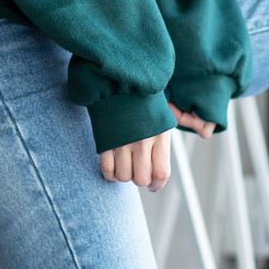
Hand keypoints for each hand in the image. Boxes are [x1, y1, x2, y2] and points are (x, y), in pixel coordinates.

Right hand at [97, 105, 218, 189]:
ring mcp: (122, 142)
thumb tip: (159, 176)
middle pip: (141, 179)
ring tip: (126, 166)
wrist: (122, 83)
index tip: (154, 185)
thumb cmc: (145, 104)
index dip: (157, 185)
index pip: (161, 173)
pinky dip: (109, 174)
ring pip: (123, 177)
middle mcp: (142, 142)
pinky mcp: (106, 140)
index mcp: (159, 137)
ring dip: (124, 176)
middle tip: (138, 171)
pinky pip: (106, 169)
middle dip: (140, 180)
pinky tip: (113, 166)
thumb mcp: (162, 122)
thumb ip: (162, 147)